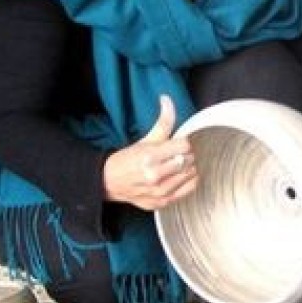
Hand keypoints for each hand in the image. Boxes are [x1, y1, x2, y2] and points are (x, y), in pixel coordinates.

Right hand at [103, 95, 197, 210]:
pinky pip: (189, 189)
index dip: (183, 143)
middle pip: (189, 160)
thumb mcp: (145, 139)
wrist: (109, 183)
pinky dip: (188, 181)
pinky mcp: (162, 202)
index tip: (177, 144)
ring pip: (191, 174)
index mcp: (150, 157)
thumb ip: (163, 121)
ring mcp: (160, 192)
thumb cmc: (127, 160)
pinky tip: (179, 176)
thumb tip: (168, 100)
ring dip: (187, 167)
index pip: (184, 146)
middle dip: (185, 154)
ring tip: (176, 165)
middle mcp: (155, 176)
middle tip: (176, 154)